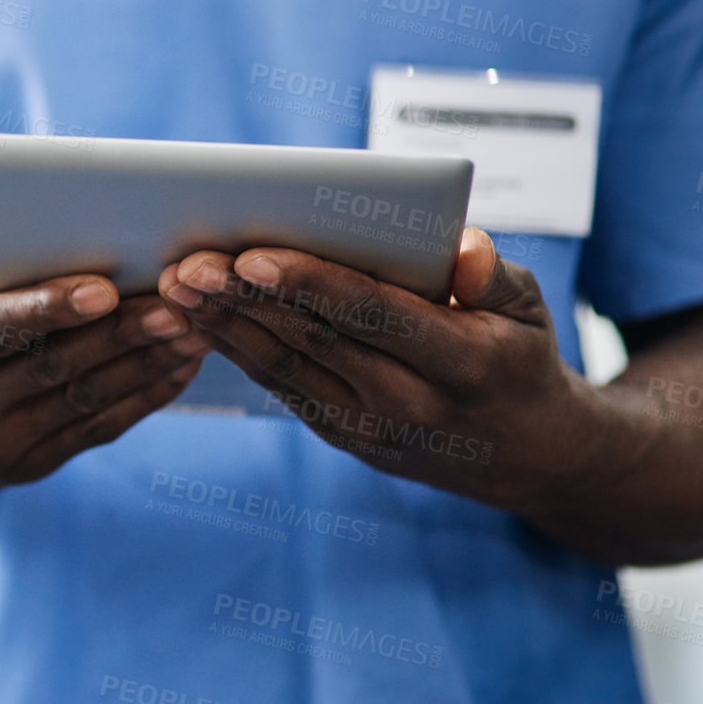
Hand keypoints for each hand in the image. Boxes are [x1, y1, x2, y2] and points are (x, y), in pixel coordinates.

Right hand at [0, 243, 208, 493]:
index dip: (43, 310)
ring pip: (80, 405)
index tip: (101, 287)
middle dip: (117, 335)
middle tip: (174, 301)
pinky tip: (176, 367)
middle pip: (46, 370)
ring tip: (192, 329)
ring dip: (142, 366)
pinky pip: (92, 432)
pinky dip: (141, 399)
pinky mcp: (20, 471)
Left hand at [156, 228, 606, 513]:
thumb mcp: (529, 311)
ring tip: (173, 285)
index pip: (372, 314)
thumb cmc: (518, 356)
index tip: (251, 256)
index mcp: (461, 364)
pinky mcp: (340, 436)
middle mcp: (408, 404)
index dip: (309, 283)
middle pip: (311, 341)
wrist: (527, 456)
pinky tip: (196, 315)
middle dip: (242, 300)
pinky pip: (279, 386)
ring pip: (282, 368)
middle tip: (187, 263)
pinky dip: (234, 348)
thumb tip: (462, 247)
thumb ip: (493, 275)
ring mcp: (369, 429)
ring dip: (221, 325)